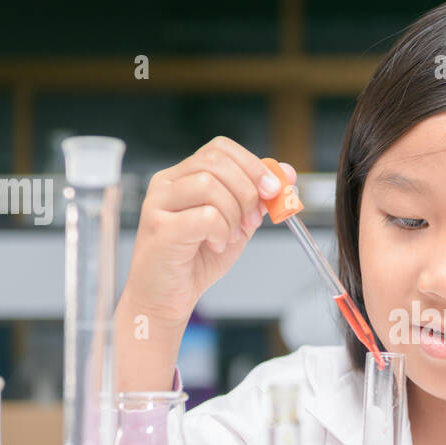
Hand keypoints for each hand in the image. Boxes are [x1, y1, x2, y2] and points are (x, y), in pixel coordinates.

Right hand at [123, 137, 295, 326]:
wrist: (167, 296)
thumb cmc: (196, 260)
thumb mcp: (237, 223)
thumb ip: (258, 198)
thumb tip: (287, 173)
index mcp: (183, 176)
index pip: (220, 148)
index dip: (252, 165)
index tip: (272, 190)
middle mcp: (167, 183)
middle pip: (216, 161)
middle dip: (247, 191)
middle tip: (253, 220)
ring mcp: (158, 203)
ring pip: (209, 185)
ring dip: (233, 214)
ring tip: (230, 236)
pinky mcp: (160, 228)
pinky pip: (205, 216)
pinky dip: (221, 232)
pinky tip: (215, 245)